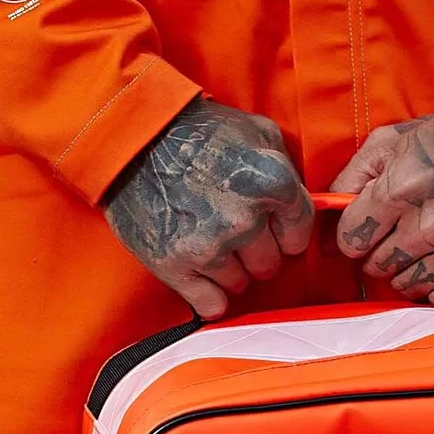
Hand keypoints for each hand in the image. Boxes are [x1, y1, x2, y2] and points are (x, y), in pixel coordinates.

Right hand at [103, 99, 313, 320]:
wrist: (133, 136)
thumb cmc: (196, 130)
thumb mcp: (255, 129)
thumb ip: (285, 166)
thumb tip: (300, 200)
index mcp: (273, 183)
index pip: (300, 234)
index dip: (286, 232)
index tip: (272, 230)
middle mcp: (245, 219)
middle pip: (270, 264)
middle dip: (257, 251)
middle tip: (234, 232)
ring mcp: (210, 245)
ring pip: (240, 284)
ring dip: (230, 269)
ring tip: (209, 242)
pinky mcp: (175, 265)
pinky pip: (211, 304)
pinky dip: (209, 296)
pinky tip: (201, 277)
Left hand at [329, 103, 433, 305]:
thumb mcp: (395, 139)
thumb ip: (353, 177)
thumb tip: (325, 220)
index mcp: (405, 185)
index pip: (351, 238)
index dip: (352, 236)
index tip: (363, 231)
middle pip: (378, 265)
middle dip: (379, 253)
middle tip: (395, 236)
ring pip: (409, 286)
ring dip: (407, 271)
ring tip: (422, 247)